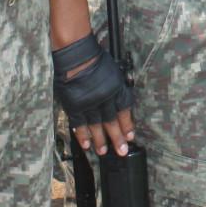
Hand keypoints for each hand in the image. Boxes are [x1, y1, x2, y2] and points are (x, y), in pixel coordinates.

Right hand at [53, 33, 134, 156]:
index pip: (124, 110)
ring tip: (103, 151)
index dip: (127, 125)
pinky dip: (83, 135)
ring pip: (96, 125)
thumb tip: (120, 101)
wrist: (76, 55)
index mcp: (116, 88)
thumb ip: (117, 87)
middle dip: (117, 138)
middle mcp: (105, 97)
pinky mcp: (75, 105)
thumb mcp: (114, 71)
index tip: (130, 136)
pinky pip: (80, 123)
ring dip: (100, 140)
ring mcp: (89, 102)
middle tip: (121, 151)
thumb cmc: (95, 59)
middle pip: (112, 121)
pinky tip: (86, 144)